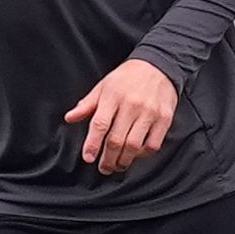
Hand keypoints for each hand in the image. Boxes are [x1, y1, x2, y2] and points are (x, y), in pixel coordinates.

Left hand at [64, 58, 177, 175]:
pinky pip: (153, 144)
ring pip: (134, 145)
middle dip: (107, 158)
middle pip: (116, 139)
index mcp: (112, 96)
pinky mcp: (164, 119)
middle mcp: (131, 105)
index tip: (88, 157)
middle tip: (103, 168)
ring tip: (117, 166)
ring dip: (124, 160)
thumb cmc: (127, 77)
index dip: (92, 144)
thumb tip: (69, 118)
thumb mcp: (104, 86)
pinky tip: (135, 155)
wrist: (159, 65)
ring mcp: (149, 113)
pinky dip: (143, 154)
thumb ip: (87, 104)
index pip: (100, 124)